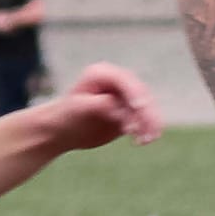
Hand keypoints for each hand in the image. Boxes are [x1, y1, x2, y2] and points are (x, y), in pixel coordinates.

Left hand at [43, 63, 162, 151]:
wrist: (63, 131)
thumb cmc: (66, 117)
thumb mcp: (78, 109)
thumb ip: (99, 105)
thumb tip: (118, 108)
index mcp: (102, 74)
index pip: (125, 81)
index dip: (134, 93)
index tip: (139, 108)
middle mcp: (118, 82)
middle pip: (141, 94)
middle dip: (147, 113)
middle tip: (148, 131)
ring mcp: (127, 97)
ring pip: (148, 108)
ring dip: (150, 124)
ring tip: (146, 141)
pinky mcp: (132, 112)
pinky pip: (146, 120)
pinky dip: (148, 130)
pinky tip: (141, 142)